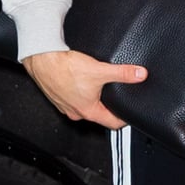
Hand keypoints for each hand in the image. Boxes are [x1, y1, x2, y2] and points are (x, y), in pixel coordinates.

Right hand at [23, 49, 146, 129]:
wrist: (44, 60)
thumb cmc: (66, 69)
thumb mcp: (100, 70)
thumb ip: (123, 73)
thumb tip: (140, 74)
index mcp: (88, 111)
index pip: (112, 123)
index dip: (124, 118)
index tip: (130, 113)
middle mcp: (75, 112)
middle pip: (99, 114)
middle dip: (110, 106)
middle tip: (120, 98)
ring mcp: (65, 105)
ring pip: (86, 105)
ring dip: (95, 98)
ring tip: (102, 87)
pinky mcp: (59, 95)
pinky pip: (74, 97)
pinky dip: (82, 92)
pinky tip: (84, 81)